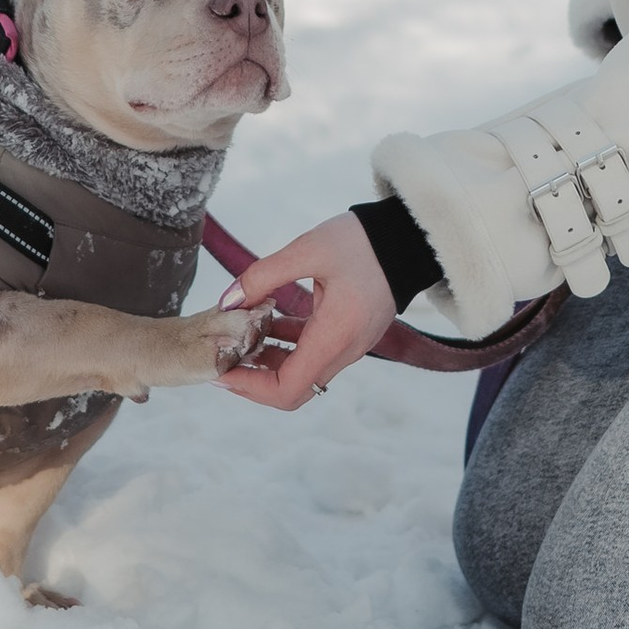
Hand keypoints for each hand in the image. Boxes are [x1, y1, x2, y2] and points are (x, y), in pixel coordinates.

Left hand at [215, 214, 393, 408]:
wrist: (407, 238)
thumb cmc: (362, 243)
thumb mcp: (308, 250)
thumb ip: (263, 275)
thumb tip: (227, 301)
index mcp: (334, 337)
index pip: (287, 389)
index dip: (249, 387)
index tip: (222, 369)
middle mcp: (344, 351)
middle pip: (292, 390)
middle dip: (253, 380)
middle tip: (224, 357)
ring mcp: (349, 346)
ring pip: (302, 374)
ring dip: (267, 362)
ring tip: (237, 337)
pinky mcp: (349, 335)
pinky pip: (313, 354)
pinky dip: (285, 347)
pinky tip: (264, 323)